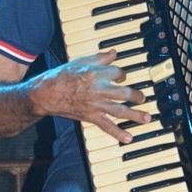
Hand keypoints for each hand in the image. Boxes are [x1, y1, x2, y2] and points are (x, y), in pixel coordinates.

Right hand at [31, 49, 149, 141]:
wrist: (45, 94)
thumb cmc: (60, 77)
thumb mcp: (80, 62)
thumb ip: (99, 58)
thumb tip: (113, 52)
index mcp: (96, 73)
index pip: (117, 73)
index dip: (122, 75)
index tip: (122, 78)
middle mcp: (98, 89)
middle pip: (124, 93)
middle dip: (136, 96)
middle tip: (142, 98)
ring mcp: (95, 104)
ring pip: (120, 110)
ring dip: (135, 115)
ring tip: (147, 118)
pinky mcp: (90, 116)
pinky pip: (107, 126)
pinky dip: (118, 133)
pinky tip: (128, 138)